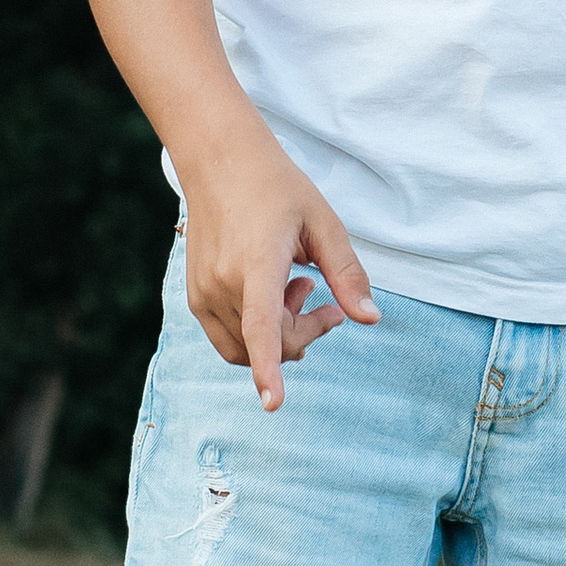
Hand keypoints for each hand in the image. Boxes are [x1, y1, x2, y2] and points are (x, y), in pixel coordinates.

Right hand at [178, 130, 379, 411]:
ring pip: (248, 348)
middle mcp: (223, 282)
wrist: (219, 162)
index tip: (274, 403)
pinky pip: (228, 340)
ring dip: (282, 334)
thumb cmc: (277, 188)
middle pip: (270, 344)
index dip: (269, 368)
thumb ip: (347, 274)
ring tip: (299, 288)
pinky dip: (257, 333)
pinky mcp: (195, 297)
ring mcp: (203, 293)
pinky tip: (274, 293)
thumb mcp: (323, 223)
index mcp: (257, 262)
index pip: (261, 326)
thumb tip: (370, 319)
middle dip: (307, 335)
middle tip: (330, 303)